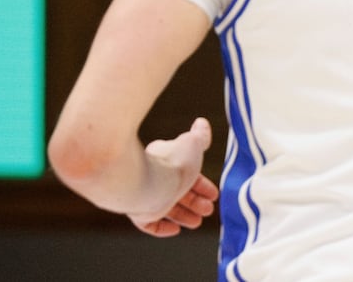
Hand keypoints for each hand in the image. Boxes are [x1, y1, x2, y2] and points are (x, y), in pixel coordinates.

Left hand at [128, 117, 218, 237]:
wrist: (145, 183)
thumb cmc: (171, 163)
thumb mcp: (194, 145)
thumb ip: (200, 136)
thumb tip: (201, 123)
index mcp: (165, 158)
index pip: (186, 171)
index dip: (202, 183)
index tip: (214, 193)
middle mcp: (153, 177)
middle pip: (178, 191)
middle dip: (195, 201)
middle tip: (209, 209)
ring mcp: (145, 195)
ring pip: (166, 207)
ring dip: (184, 215)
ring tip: (198, 221)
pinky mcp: (138, 212)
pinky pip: (149, 224)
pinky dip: (162, 228)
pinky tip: (174, 230)